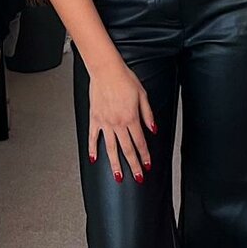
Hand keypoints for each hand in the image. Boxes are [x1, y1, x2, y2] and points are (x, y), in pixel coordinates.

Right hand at [87, 58, 156, 182]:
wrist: (106, 70)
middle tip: (137, 177)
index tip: (148, 165)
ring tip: (118, 176)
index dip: (145, 156)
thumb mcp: (143, 95)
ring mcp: (104, 122)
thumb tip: (153, 130)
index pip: (140, 142)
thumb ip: (148, 115)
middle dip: (133, 165)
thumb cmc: (124, 79)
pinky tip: (94, 159)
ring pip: (110, 148)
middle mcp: (117, 123)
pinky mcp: (94, 118)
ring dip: (115, 164)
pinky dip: (92, 149)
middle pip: (127, 149)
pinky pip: (92, 137)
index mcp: (131, 118)